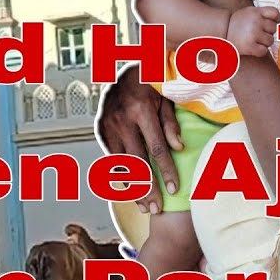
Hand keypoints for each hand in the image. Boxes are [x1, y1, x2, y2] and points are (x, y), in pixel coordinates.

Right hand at [96, 63, 183, 213]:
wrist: (120, 71)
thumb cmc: (149, 83)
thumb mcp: (165, 97)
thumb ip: (171, 123)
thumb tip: (179, 148)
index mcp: (141, 109)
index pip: (156, 148)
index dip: (166, 170)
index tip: (175, 189)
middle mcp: (121, 120)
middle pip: (137, 161)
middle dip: (148, 187)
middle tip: (157, 208)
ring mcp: (108, 126)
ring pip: (121, 164)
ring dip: (133, 187)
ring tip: (144, 206)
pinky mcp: (100, 130)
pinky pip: (112, 158)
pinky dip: (121, 175)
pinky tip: (131, 190)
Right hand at [227, 6, 279, 57]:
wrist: (219, 34)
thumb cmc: (235, 24)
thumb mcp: (247, 12)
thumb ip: (261, 14)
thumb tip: (278, 22)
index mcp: (255, 11)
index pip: (275, 13)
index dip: (276, 19)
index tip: (272, 23)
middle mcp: (255, 21)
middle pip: (274, 29)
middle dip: (268, 33)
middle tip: (258, 34)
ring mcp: (253, 34)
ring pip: (270, 41)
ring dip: (264, 43)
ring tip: (254, 41)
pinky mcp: (250, 46)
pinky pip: (264, 51)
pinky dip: (259, 51)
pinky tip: (252, 48)